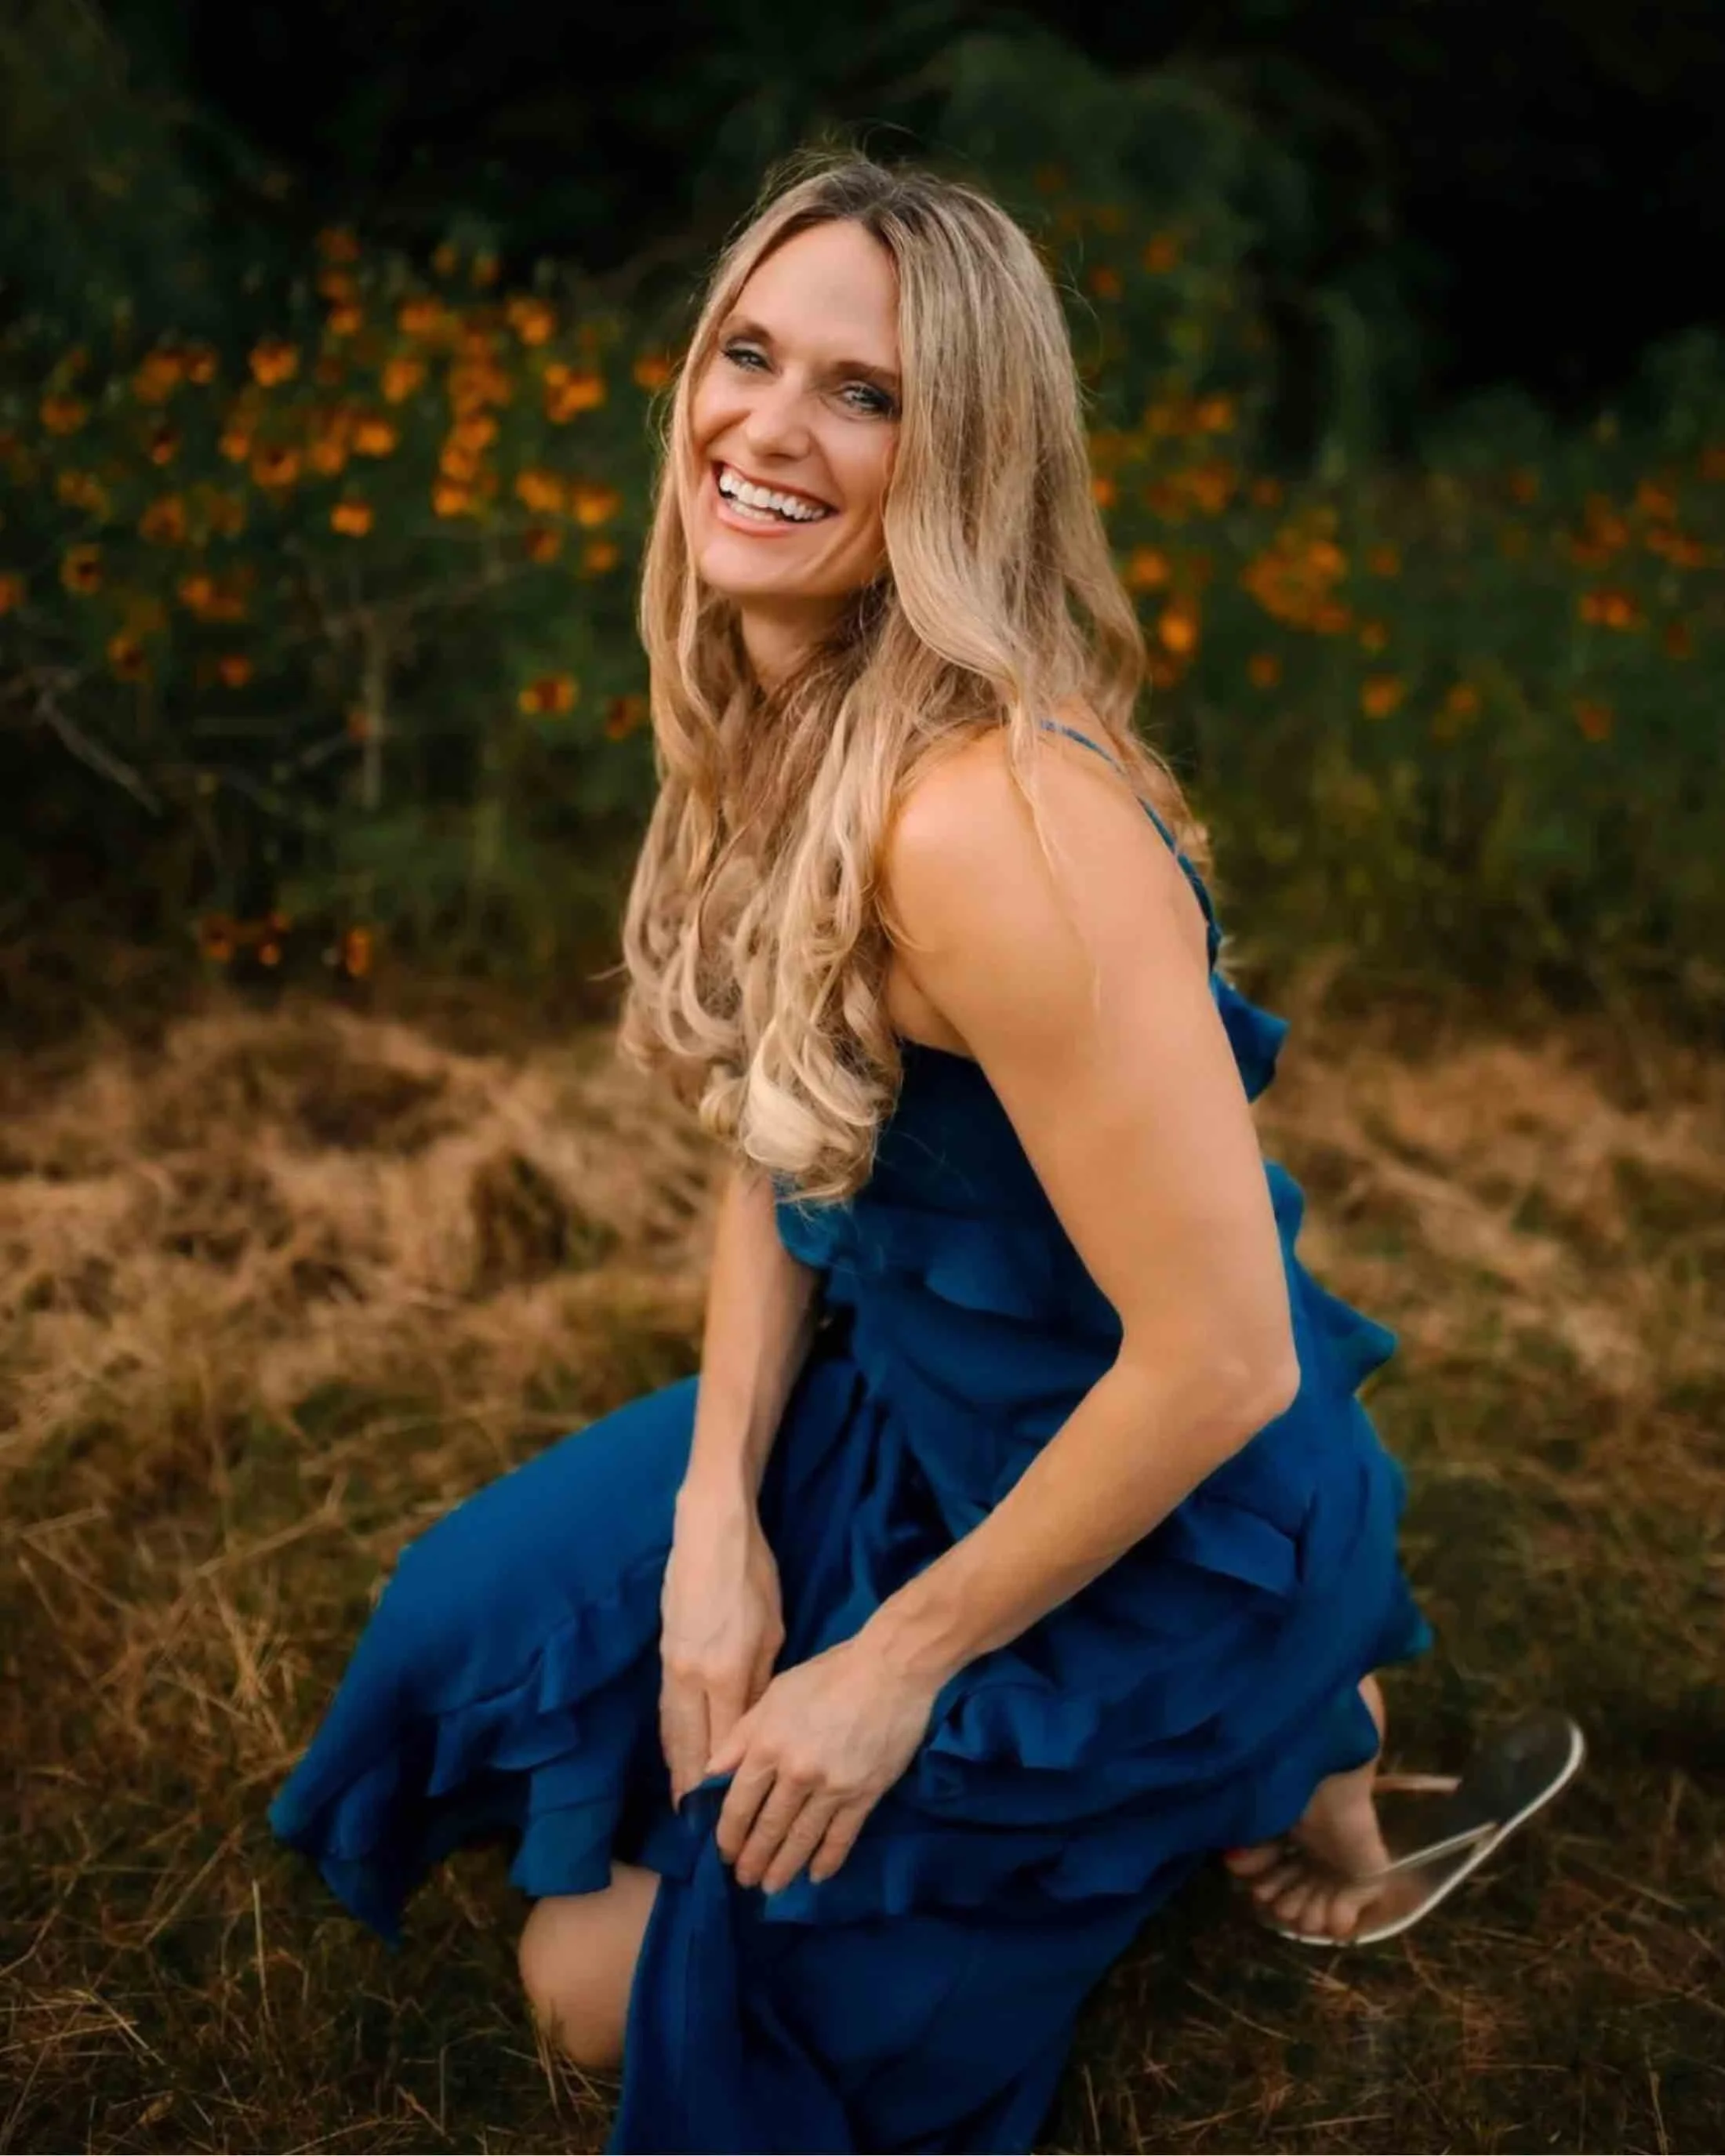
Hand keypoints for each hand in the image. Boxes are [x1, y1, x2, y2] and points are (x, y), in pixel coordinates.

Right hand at [659, 1486, 784, 1806]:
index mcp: (726, 1674)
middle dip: (692, 1790)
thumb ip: (760, 1683)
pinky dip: (670, 1737)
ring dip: (676, 1768)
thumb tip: (754, 1727)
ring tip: (683, 1804)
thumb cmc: (752, 1577)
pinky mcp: (663, 1653)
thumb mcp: (772, 1632)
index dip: (724, 1785)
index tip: (730, 1816)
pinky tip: (674, 1755)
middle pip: (690, 1747)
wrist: (710, 1532)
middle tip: (700, 1830)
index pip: (723, 1745)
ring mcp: (672, 1666)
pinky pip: (666, 1708)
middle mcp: (692, 1678)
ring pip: (672, 1730)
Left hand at [706, 1634, 939, 1893]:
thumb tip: (711, 1773)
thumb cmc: (828, 1675)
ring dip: (783, 1867)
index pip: (739, 1803)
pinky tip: (816, 1876)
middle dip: (752, 1858)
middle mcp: (795, 1773)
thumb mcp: (775, 1694)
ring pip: (801, 1839)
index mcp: (768, 1745)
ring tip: (771, 1887)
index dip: (729, 1834)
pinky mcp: (864, 1794)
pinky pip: (841, 1837)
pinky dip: (827, 1860)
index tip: (723, 1852)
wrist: (890, 1669)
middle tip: (743, 1880)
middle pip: (768, 1828)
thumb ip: (742, 1736)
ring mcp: (832, 1787)